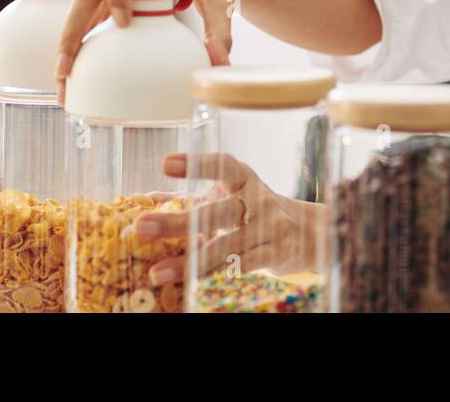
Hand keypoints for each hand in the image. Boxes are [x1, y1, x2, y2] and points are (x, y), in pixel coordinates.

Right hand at [55, 0, 248, 87]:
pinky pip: (91, 9)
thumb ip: (221, 30)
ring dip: (70, 37)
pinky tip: (77, 67)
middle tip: (66, 69)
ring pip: (83, 0)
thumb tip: (219, 66)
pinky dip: (82, 35)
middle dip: (74, 27)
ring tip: (63, 79)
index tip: (123, 25)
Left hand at [135, 153, 323, 285]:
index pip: (222, 165)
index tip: (164, 164)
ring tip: (155, 273)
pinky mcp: (274, 254)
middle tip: (142, 226)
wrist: (307, 232)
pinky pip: (238, 267)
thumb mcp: (228, 197)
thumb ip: (190, 198)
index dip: (196, 164)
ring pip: (226, 246)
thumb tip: (142, 199)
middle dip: (179, 221)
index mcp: (244, 179)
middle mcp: (258, 200)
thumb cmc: (254, 211)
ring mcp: (270, 228)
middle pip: (218, 211)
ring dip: (188, 262)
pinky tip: (186, 285)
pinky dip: (211, 276)